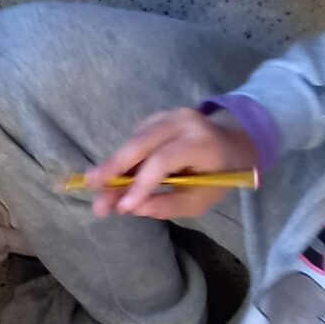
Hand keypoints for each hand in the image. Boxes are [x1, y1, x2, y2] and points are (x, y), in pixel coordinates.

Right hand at [81, 107, 256, 218]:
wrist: (233, 142)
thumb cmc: (218, 176)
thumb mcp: (201, 200)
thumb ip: (167, 205)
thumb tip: (131, 208)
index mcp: (202, 143)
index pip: (163, 160)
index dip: (140, 183)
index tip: (122, 207)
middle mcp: (184, 122)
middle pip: (140, 143)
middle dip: (113, 167)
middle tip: (90, 187)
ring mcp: (169, 115)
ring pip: (134, 140)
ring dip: (113, 164)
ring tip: (94, 185)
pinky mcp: (158, 117)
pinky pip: (135, 137)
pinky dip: (124, 156)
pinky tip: (115, 174)